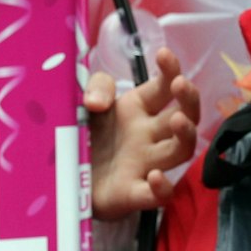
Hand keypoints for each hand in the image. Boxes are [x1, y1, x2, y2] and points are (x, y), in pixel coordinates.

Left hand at [87, 47, 200, 219]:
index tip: (165, 55)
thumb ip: (95, 88)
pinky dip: (162, 188)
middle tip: (181, 85)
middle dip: (188, 99)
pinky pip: (157, 196)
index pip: (163, 87)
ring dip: (186, 135)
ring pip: (180, 151)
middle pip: (184, 116)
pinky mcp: (133, 194)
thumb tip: (98, 102)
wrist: (61, 177)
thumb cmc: (82, 136)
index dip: (170, 70)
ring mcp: (144, 164)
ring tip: (179, 121)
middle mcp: (148, 135)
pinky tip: (156, 176)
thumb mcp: (85, 102)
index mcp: (137, 109)